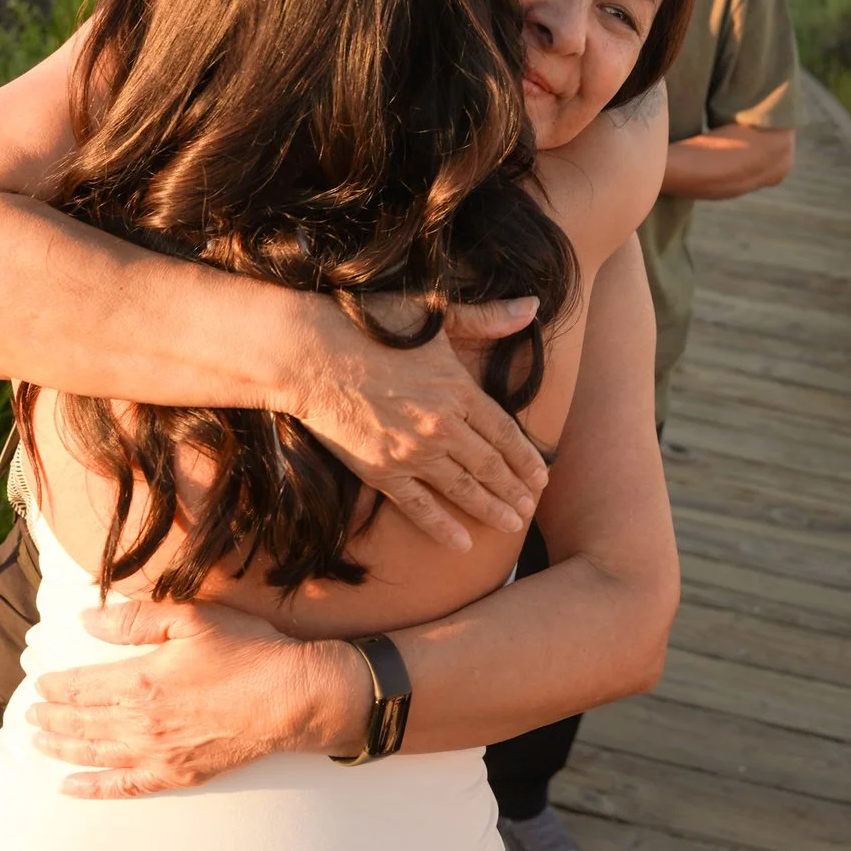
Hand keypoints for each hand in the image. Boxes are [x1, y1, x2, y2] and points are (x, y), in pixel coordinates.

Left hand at [27, 600, 368, 798]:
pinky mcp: (177, 774)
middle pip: (81, 723)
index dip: (56, 687)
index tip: (39, 685)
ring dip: (61, 749)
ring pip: (94, 754)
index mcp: (140, 680)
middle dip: (50, 719)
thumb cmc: (247, 651)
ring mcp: (158, 753)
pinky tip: (71, 786)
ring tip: (38, 743)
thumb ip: (134, 620)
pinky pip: (123, 787)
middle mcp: (141, 723)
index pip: (82, 686)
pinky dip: (92, 787)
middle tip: (29, 717)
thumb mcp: (191, 618)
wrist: (293, 697)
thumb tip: (86, 620)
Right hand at [292, 295, 549, 552]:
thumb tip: (533, 305)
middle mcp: (442, 427)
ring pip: (462, 488)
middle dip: (513, 490)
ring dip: (490, 510)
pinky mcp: (381, 471)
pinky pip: (419, 507)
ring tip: (512, 526)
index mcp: (458, 390)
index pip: (504, 432)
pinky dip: (442, 527)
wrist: (310, 354)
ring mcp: (412, 453)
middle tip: (530, 510)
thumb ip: (486, 318)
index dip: (525, 458)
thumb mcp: (433, 314)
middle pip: (489, 465)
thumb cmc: (369, 325)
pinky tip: (462, 544)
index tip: (540, 477)